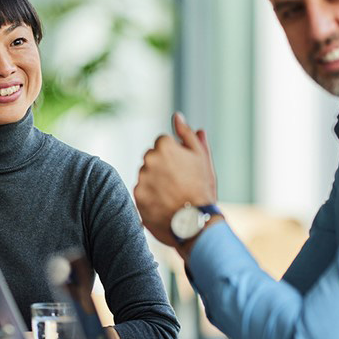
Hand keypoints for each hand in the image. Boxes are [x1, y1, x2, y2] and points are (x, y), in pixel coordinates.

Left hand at [134, 112, 217, 246]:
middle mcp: (148, 159)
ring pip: (146, 175)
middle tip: (179, 183)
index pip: (162, 144)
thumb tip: (177, 116)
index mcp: (164, 146)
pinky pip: (142, 192)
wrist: (196, 222)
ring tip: (173, 195)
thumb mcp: (201, 157)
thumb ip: (186, 134)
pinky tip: (165, 204)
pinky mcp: (136, 196)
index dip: (175, 157)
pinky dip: (151, 197)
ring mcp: (141, 178)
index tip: (183, 170)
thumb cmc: (202, 188)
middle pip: (152, 158)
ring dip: (156, 182)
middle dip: (162, 167)